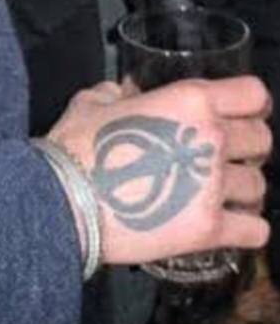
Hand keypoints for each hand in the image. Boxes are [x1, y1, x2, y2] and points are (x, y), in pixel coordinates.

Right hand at [47, 76, 270, 268]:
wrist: (63, 201)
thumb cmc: (76, 146)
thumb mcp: (93, 101)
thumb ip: (118, 92)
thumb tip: (126, 93)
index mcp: (189, 100)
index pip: (253, 95)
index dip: (250, 104)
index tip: (243, 114)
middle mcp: (211, 138)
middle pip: (262, 140)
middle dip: (248, 148)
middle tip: (226, 156)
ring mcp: (214, 187)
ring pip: (259, 187)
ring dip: (244, 190)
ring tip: (222, 195)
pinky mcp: (209, 230)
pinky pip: (255, 231)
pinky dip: (247, 229)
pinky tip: (229, 226)